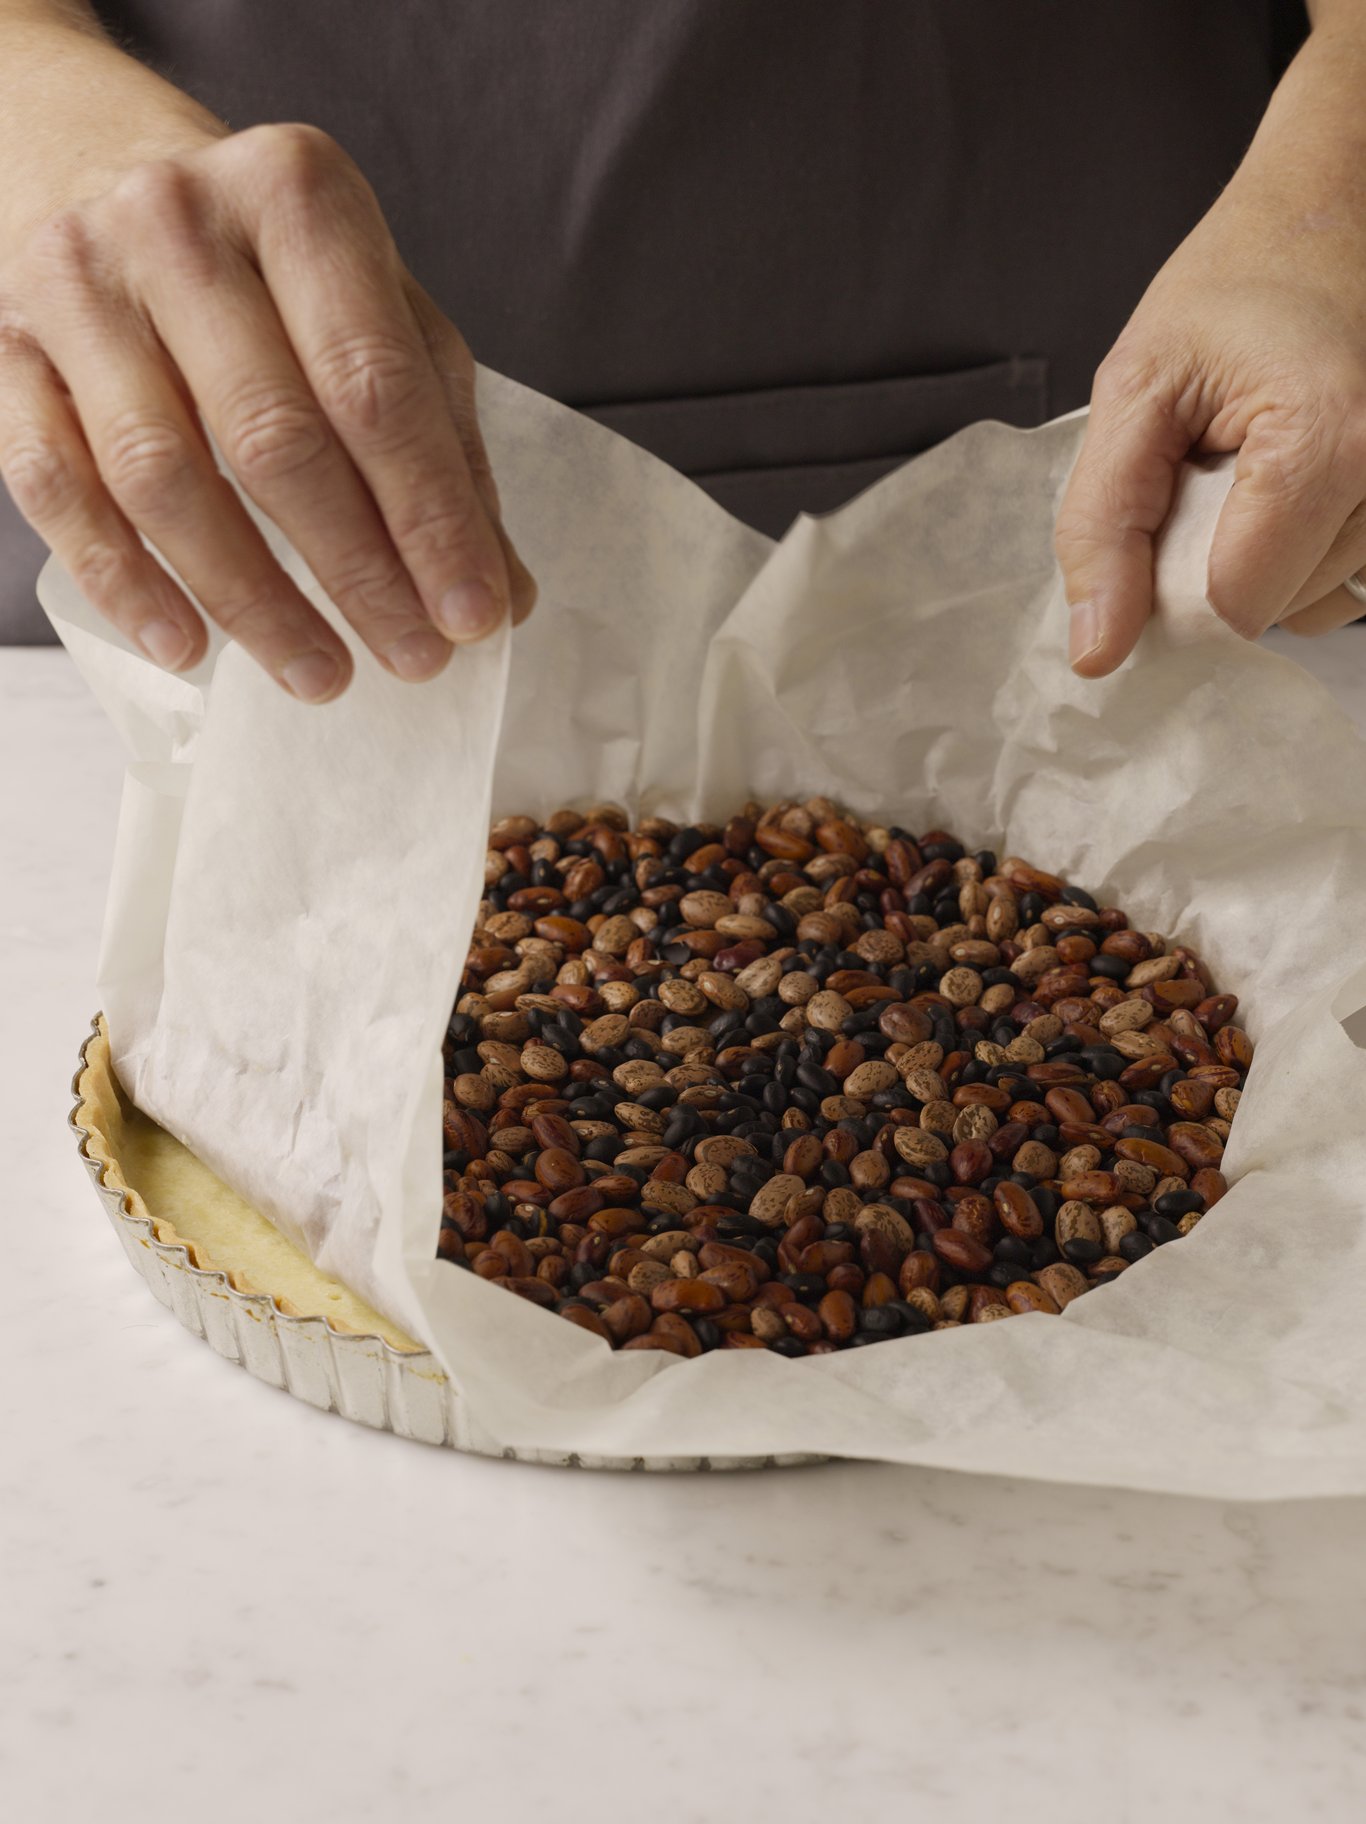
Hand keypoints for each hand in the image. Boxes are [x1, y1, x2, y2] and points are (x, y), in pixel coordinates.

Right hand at [0, 122, 535, 700]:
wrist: (100, 161)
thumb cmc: (273, 266)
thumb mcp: (380, 313)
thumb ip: (444, 442)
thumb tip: (501, 592)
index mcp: (297, 196)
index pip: (375, 386)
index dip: (430, 516)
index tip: (473, 617)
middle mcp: (178, 224)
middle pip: (274, 437)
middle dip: (357, 571)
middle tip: (411, 660)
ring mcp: (79, 287)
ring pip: (161, 476)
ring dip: (250, 598)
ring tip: (321, 674)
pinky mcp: (10, 353)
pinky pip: (56, 489)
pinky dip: (123, 582)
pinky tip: (189, 649)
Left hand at [1055, 122, 1365, 674]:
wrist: (1334, 211)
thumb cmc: (1239, 281)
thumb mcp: (1136, 389)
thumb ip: (1102, 526)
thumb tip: (1095, 650)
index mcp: (1330, 442)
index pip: (1235, 606)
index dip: (1173, 596)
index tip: (1150, 537)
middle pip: (1274, 609)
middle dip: (1213, 567)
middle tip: (1203, 470)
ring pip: (1314, 603)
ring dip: (1259, 560)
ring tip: (1248, 467)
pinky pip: (1346, 581)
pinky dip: (1300, 553)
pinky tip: (1284, 484)